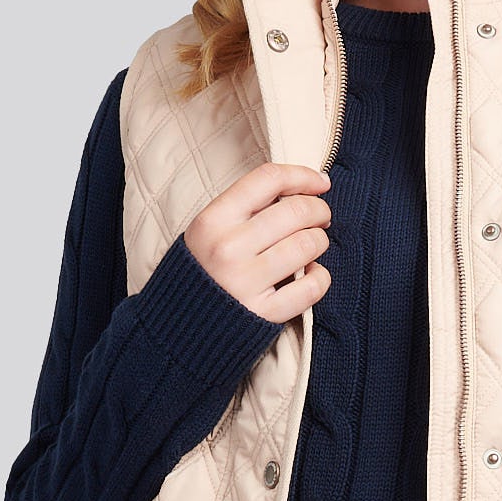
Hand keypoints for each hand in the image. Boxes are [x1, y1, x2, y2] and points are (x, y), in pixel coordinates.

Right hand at [184, 162, 332, 321]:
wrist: (180, 324)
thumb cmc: (204, 269)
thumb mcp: (210, 230)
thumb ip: (247, 207)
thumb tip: (303, 186)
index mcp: (213, 220)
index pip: (268, 179)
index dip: (302, 175)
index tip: (320, 182)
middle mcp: (227, 249)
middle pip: (296, 211)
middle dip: (319, 210)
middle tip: (320, 217)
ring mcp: (245, 282)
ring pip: (308, 244)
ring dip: (320, 241)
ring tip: (312, 246)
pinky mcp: (263, 314)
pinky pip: (312, 286)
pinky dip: (320, 277)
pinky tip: (311, 274)